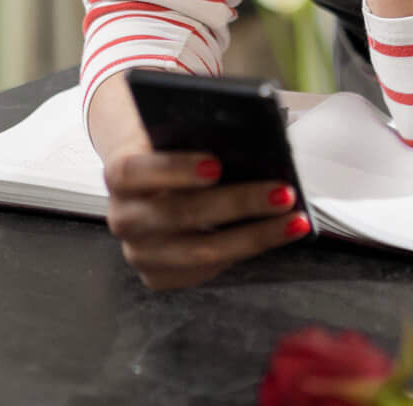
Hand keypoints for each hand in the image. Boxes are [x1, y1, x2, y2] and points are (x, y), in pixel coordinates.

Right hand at [101, 150, 310, 289]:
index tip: (216, 164)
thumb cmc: (171, 152)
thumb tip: (252, 142)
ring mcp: (139, 253)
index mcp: (119, 175)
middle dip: (238, 203)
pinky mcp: (158, 276)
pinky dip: (245, 252)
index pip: (135, 171)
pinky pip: (206, 271)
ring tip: (293, 219)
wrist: (147, 184)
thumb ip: (198, 137)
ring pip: (200, 251)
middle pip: (179, 214)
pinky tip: (275, 236)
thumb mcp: (175, 136)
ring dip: (254, 235)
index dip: (174, 169)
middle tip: (283, 192)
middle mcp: (123, 218)